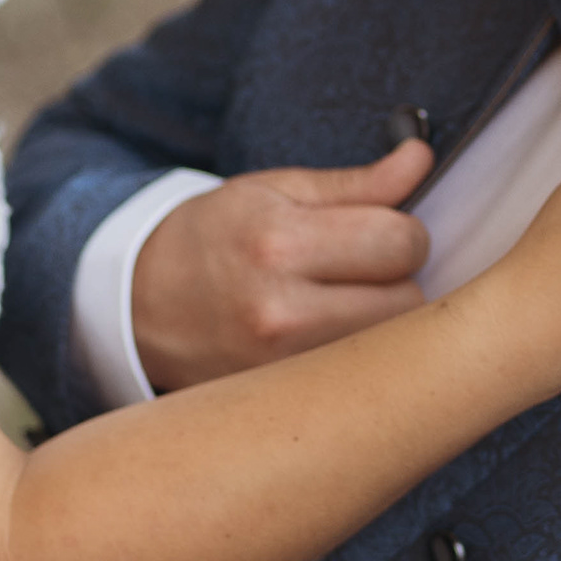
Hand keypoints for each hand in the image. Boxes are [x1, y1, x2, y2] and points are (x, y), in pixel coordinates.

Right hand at [133, 137, 435, 390]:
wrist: (139, 306)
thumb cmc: (210, 239)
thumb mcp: (274, 191)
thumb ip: (357, 183)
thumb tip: (422, 160)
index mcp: (278, 244)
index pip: (400, 242)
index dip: (404, 231)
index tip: (381, 231)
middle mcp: (281, 313)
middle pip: (409, 300)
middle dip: (400, 278)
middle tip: (363, 268)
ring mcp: (281, 367)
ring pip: (391, 347)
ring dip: (383, 321)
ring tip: (342, 301)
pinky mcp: (282, 400)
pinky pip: (358, 379)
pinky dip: (359, 356)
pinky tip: (327, 336)